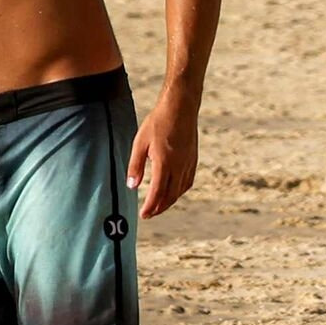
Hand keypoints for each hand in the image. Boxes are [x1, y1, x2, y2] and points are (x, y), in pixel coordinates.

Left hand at [130, 98, 197, 217]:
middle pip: (170, 196)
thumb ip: (136, 166)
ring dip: (169, 201)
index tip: (143, 215)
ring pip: (180, 190)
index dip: (150, 206)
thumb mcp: (139, 143)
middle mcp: (179, 167)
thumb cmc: (157, 124)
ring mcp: (188, 164)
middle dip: (159, 208)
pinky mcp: (193, 160)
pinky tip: (173, 192)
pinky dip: (179, 191)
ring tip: (158, 207)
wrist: (180, 109)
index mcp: (165, 163)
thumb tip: (132, 186)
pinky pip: (187, 182)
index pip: (157, 192)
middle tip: (148, 215)